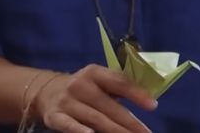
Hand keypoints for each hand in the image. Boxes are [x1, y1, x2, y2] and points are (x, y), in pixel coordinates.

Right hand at [32, 65, 157, 132]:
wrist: (47, 91)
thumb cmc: (85, 88)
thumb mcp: (99, 80)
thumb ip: (119, 87)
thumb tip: (148, 100)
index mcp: (94, 72)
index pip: (119, 82)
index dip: (136, 93)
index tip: (153, 105)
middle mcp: (80, 85)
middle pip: (109, 106)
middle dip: (130, 122)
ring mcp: (66, 101)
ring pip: (94, 118)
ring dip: (115, 131)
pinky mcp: (54, 116)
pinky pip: (68, 125)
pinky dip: (79, 130)